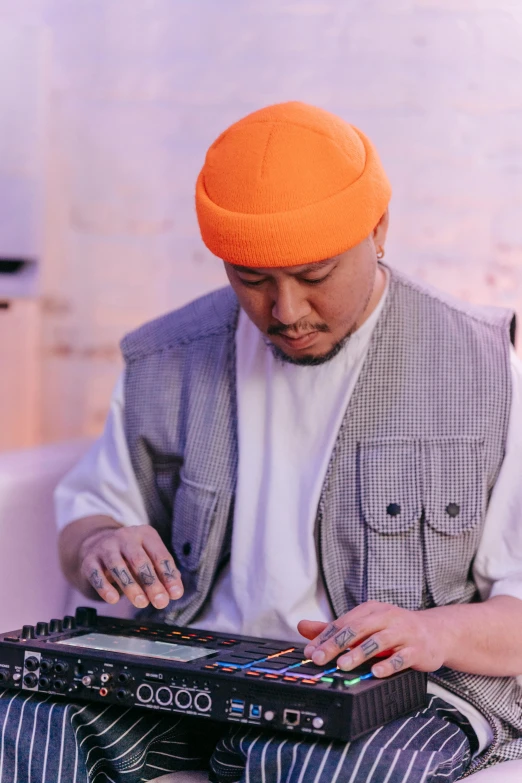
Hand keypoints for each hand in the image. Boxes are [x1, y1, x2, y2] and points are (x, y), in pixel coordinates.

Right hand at [78, 525, 183, 610]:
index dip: (169, 576)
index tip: (176, 594)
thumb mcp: (148, 557)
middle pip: (140, 560)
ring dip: (131, 586)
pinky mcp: (89, 560)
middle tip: (160, 602)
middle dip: (151, 583)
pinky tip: (113, 599)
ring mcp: (105, 547)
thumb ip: (162, 573)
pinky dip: (104, 587)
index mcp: (145, 534)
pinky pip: (96, 574)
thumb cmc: (130, 555)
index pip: (160, 555)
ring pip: (118, 566)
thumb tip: (174, 591)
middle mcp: (125, 536)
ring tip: (141, 603)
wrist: (96, 544)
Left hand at [297, 600, 444, 677]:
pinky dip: (389, 664)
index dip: (325, 637)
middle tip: (320, 658)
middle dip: (337, 643)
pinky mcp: (417, 649)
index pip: (343, 622)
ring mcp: (403, 632)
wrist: (434, 633)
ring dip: (359, 653)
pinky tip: (377, 672)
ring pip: (378, 641)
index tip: (310, 652)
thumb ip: (334, 628)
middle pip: (358, 629)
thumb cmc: (394, 630)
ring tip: (343, 665)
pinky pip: (402, 657)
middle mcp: (386, 617)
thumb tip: (302, 627)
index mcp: (371, 610)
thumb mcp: (365, 625)